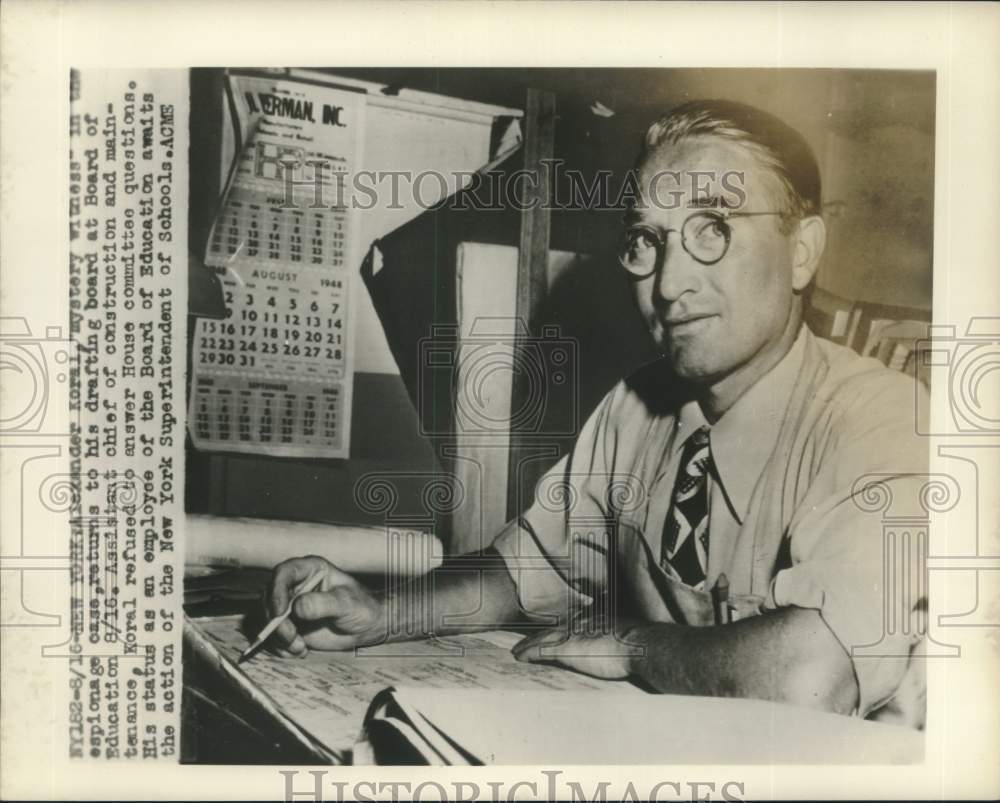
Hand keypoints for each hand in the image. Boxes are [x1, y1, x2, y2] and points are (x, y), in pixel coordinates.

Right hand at [266, 555, 384, 656]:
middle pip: (268, 598)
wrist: (366, 627)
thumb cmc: (361, 607)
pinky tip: (300, 650)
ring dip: (278, 637)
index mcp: (309, 570)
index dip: (277, 591)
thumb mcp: (346, 603)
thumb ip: (324, 603)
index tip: (279, 612)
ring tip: (299, 647)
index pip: (284, 573)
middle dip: (275, 622)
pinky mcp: (288, 624)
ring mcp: (289, 605)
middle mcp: (295, 585)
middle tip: (292, 637)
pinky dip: (281, 647)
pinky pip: (271, 636)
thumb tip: (298, 607)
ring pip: (266, 619)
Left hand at [511, 616, 644, 680]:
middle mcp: (579, 625)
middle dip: (538, 636)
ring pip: (543, 638)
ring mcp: (572, 636)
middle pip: (553, 630)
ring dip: (528, 645)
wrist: (640, 645)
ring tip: (517, 651)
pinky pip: (542, 650)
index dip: (556, 631)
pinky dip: (530, 653)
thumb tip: (621, 642)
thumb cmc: (638, 644)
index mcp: (593, 621)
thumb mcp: (625, 635)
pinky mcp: (567, 650)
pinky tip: (520, 657)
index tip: (548, 635)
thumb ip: (616, 636)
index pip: (569, 626)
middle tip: (524, 642)